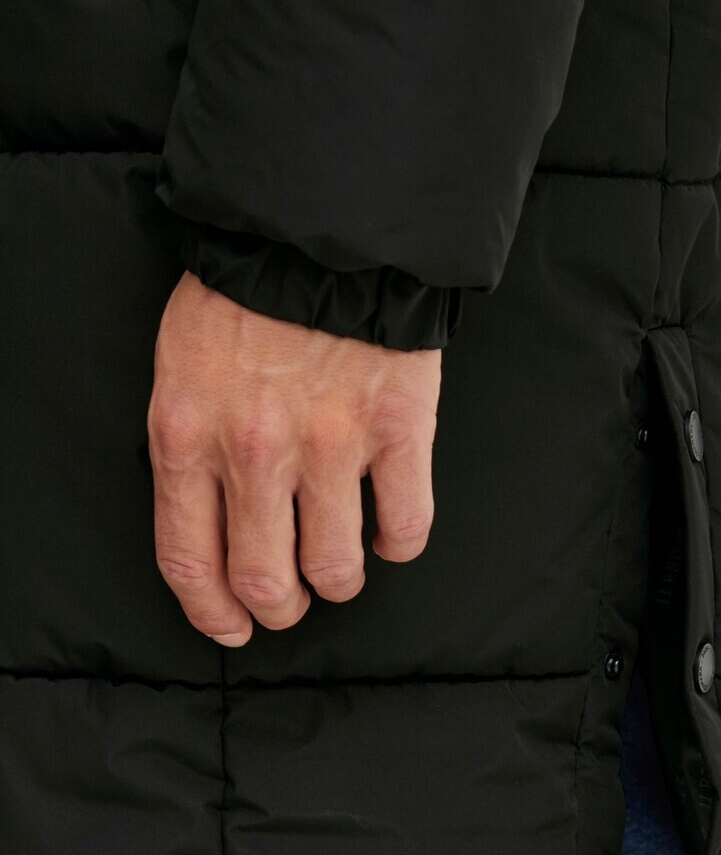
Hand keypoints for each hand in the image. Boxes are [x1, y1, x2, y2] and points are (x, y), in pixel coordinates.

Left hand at [147, 271, 440, 645]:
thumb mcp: (181, 368)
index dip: (212, 613)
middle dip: (279, 607)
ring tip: (341, 566)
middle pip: (266, 581)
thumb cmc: (247, 294)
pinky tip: (390, 533)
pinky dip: (399, 544)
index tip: (231, 627)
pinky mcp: (398, 430)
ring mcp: (331, 444)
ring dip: (340, 582)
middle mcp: (256, 452)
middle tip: (290, 602)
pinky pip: (406, 526)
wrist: (324, 227)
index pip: (191, 560)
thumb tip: (215, 525)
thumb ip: (190, 449)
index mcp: (188, 435)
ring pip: (337, 568)